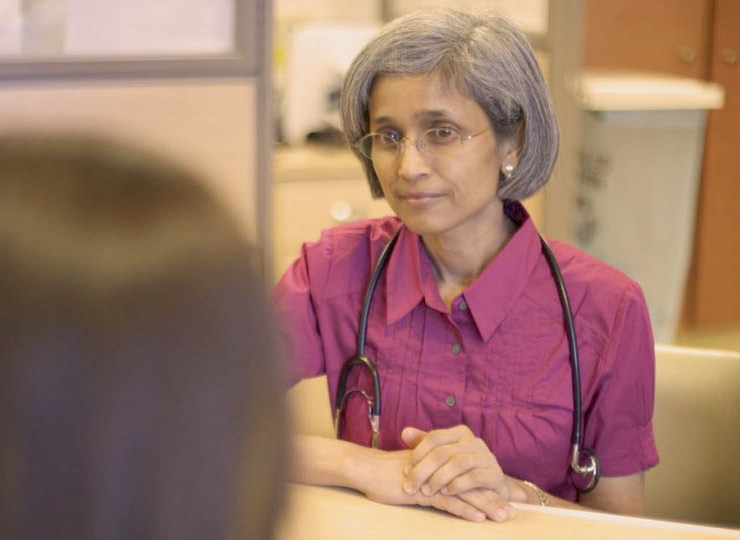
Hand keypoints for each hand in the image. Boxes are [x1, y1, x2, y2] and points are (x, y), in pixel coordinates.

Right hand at [352, 447, 500, 521]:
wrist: (366, 468)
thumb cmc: (386, 474)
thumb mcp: (413, 476)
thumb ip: (429, 479)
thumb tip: (441, 489)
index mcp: (440, 466)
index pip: (469, 477)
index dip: (487, 488)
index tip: (506, 499)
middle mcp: (440, 471)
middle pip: (472, 485)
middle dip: (493, 499)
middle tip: (512, 512)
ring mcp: (432, 480)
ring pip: (464, 493)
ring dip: (485, 505)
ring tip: (503, 517)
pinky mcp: (422, 491)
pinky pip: (447, 501)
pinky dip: (463, 510)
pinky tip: (478, 518)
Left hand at [401, 425, 528, 519]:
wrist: (492, 487)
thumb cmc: (461, 470)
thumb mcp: (442, 455)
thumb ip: (424, 443)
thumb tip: (404, 432)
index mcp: (460, 433)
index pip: (434, 437)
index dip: (417, 453)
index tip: (405, 470)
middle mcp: (474, 441)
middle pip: (443, 452)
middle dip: (423, 471)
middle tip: (410, 486)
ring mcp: (486, 456)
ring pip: (457, 464)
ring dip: (438, 478)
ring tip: (426, 491)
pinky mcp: (494, 473)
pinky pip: (474, 477)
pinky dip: (457, 485)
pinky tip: (446, 492)